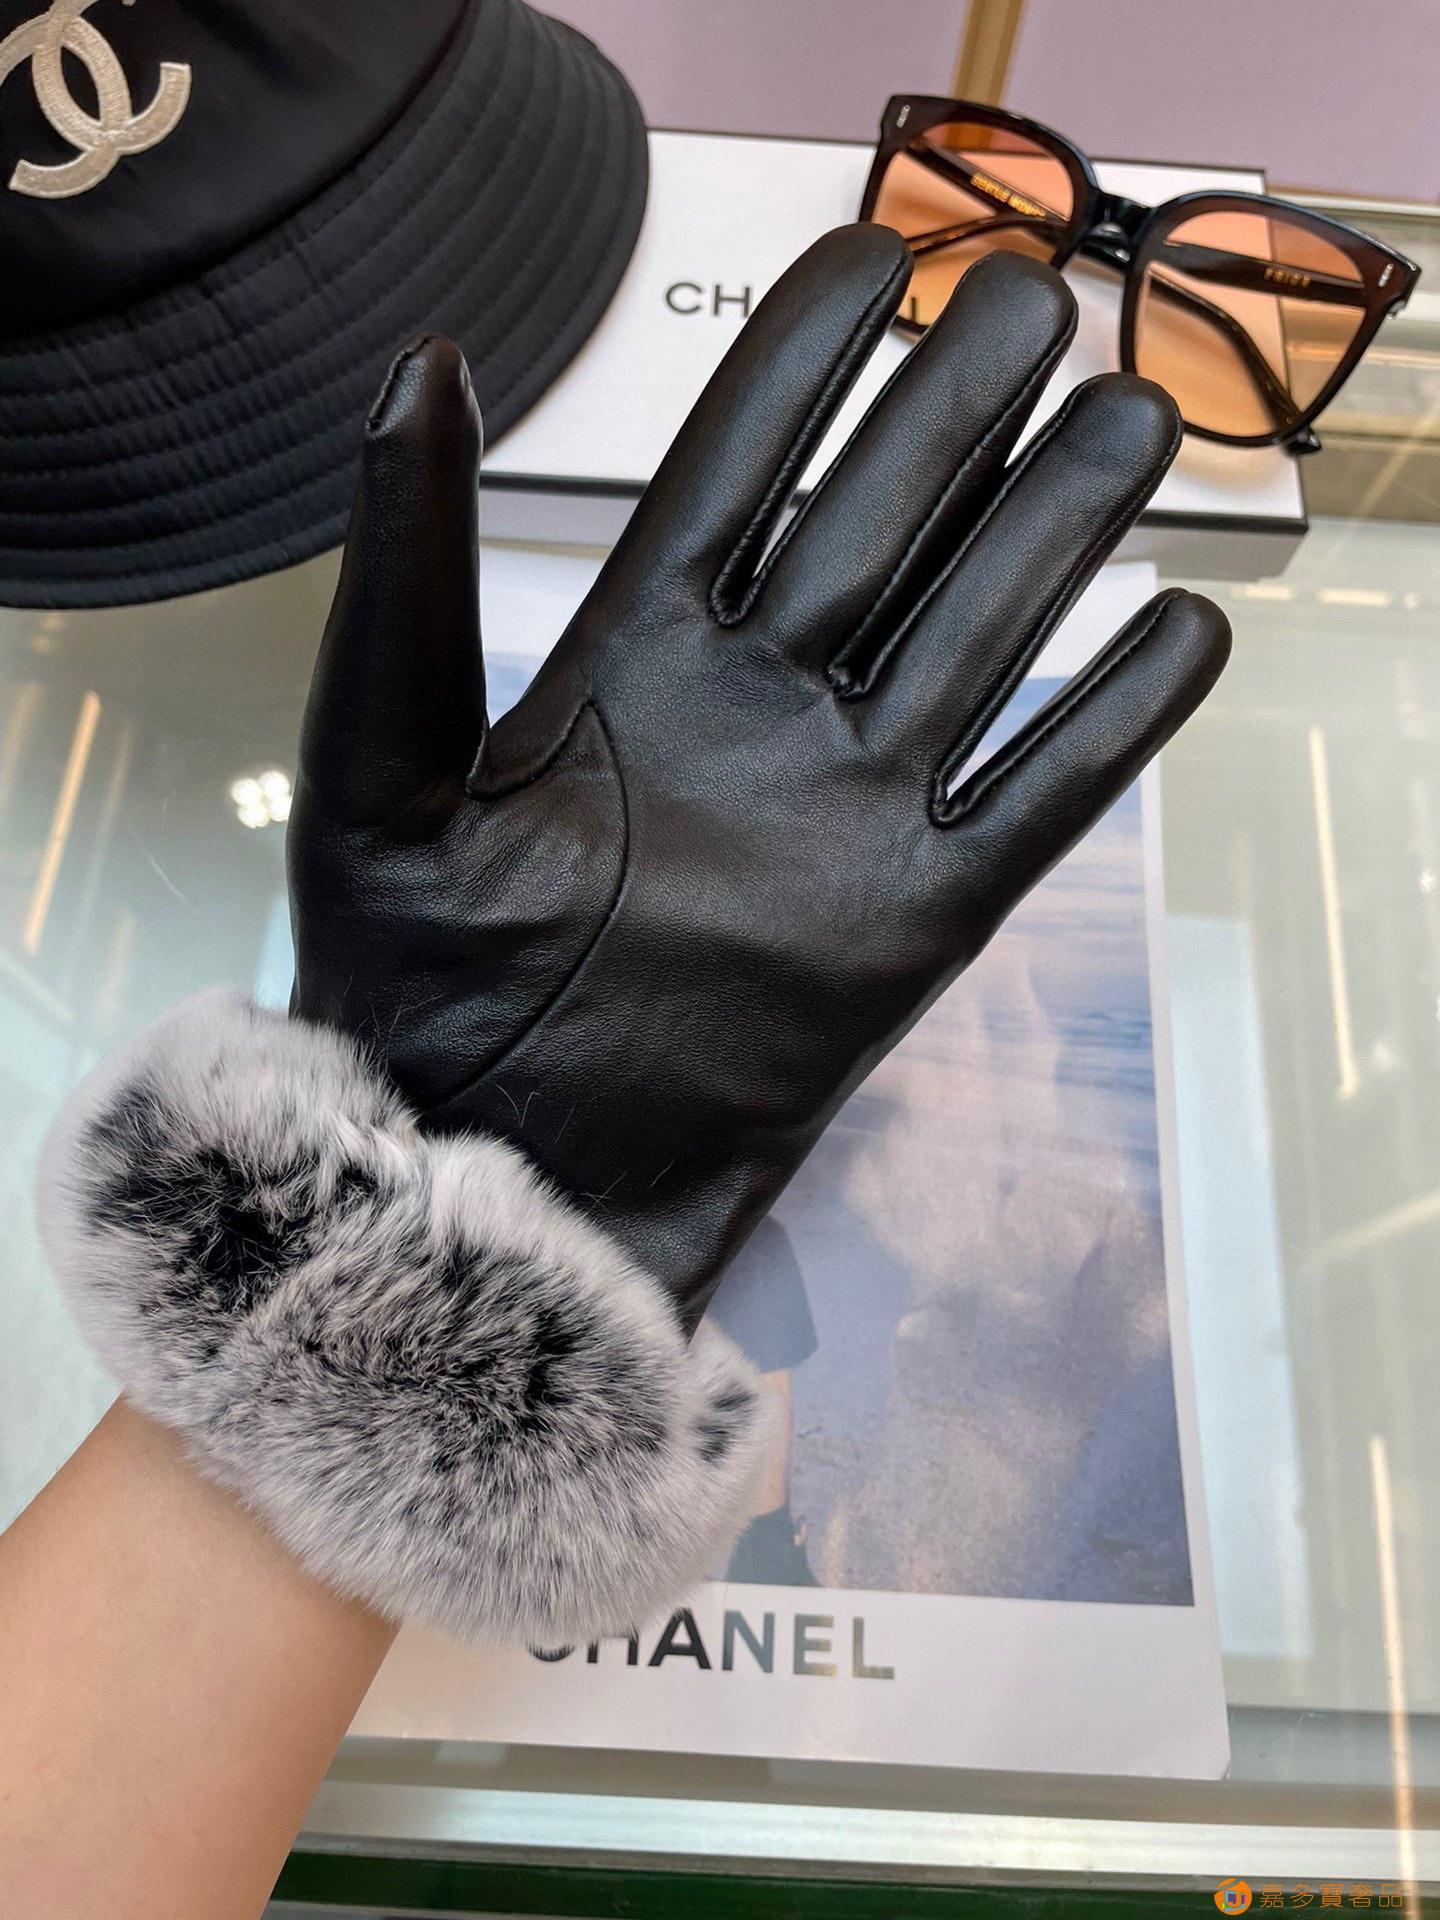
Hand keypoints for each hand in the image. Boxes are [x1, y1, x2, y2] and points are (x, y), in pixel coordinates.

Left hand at [290, 223, 1229, 1327]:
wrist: (501, 1179)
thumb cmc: (412, 988)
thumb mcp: (377, 777)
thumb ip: (408, 578)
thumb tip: (425, 360)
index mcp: (633, 660)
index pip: (737, 466)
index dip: (807, 358)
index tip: (873, 258)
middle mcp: (758, 715)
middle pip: (885, 526)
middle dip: (958, 412)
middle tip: (1033, 304)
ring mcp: (846, 814)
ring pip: (978, 639)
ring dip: (1057, 530)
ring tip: (1131, 421)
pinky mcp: (912, 926)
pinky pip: (1036, 804)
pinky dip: (1113, 725)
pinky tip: (1175, 633)